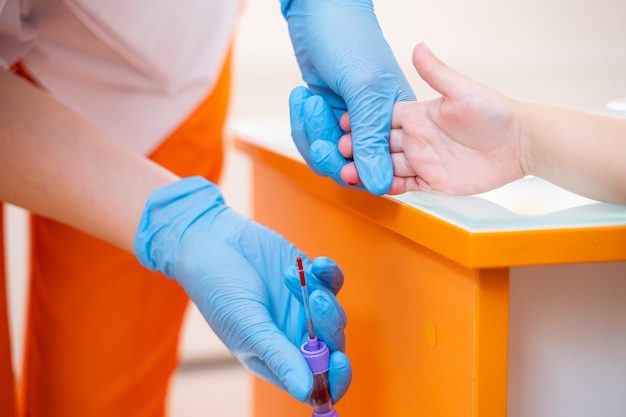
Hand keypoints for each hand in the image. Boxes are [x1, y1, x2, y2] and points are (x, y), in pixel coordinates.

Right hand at [134, 177, 350, 402]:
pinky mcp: (310, 278)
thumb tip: (309, 393)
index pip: (318, 382)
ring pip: (336, 313)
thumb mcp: (246, 326)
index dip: (335, 379)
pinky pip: (334, 282)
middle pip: (333, 347)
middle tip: (315, 300)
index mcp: (278, 358)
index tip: (340, 361)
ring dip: (324, 297)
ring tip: (294, 277)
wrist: (211, 242)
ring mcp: (304, 308)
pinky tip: (316, 264)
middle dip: (330, 327)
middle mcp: (294, 337)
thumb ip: (279, 356)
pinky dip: (330, 273)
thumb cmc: (219, 290)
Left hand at [282, 0, 414, 194]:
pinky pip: (313, 137)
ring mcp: (351, 119)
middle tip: (316, 123)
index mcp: (401, 120)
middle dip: (327, 150)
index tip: (340, 165)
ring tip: (307, 99)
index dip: (359, 172)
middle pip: (350, 166)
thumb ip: (370, 139)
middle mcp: (377, 123)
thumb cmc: (349, 38)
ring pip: (327, 153)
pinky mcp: (328, 112)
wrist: (320, 8)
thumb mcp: (363, 89)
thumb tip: (377, 185)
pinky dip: (302, 122)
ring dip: (310, 132)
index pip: (384, 167)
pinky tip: (301, 96)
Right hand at [340, 43, 525, 194]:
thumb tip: (418, 47)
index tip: (342, 123)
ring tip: (347, 173)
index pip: (383, 117)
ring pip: (387, 165)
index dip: (363, 120)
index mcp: (419, 115)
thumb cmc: (496, 113)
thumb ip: (437, 73)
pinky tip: (371, 186)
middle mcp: (417, 138)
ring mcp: (423, 160)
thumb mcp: (464, 91)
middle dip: (358, 147)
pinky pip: (404, 185)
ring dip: (367, 169)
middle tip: (339, 151)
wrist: (520, 144)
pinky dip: (387, 186)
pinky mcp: (432, 181)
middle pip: (379, 143)